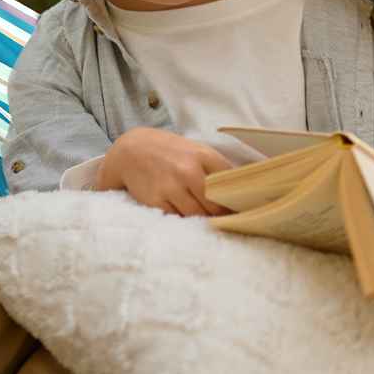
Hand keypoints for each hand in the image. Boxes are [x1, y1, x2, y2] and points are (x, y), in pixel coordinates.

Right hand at [97, 129, 234, 216]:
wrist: (132, 150)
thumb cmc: (170, 152)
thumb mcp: (196, 150)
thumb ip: (215, 168)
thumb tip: (240, 190)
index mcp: (203, 155)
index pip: (229, 182)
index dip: (237, 198)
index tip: (242, 208)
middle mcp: (188, 171)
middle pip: (215, 204)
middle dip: (222, 215)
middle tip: (227, 221)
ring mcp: (171, 187)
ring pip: (196, 215)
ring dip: (203, 220)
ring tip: (208, 222)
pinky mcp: (155, 201)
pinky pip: (177, 218)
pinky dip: (183, 220)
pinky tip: (187, 219)